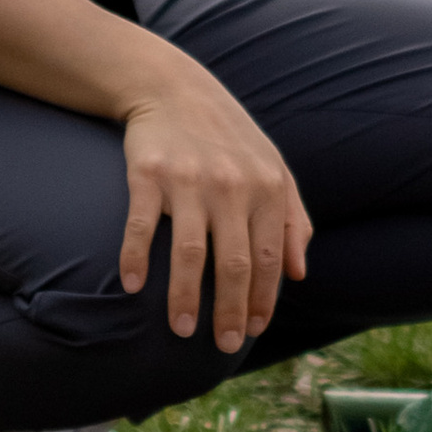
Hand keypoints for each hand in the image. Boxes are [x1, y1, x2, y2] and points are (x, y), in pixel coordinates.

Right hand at [115, 43, 313, 352]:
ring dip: (184, 298)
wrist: (174, 87)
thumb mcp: (273, 169)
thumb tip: (299, 274)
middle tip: (221, 344)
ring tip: (181, 329)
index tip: (250, 330)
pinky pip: (140, 226)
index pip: (269, 258)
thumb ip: (293, 220)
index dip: (261, 300)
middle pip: (233, 264)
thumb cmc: (230, 138)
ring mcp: (188, 180)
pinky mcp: (148, 174)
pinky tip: (132, 286)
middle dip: (228, 312)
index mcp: (267, 187)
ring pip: (188, 254)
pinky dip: (135, 259)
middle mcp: (232, 185)